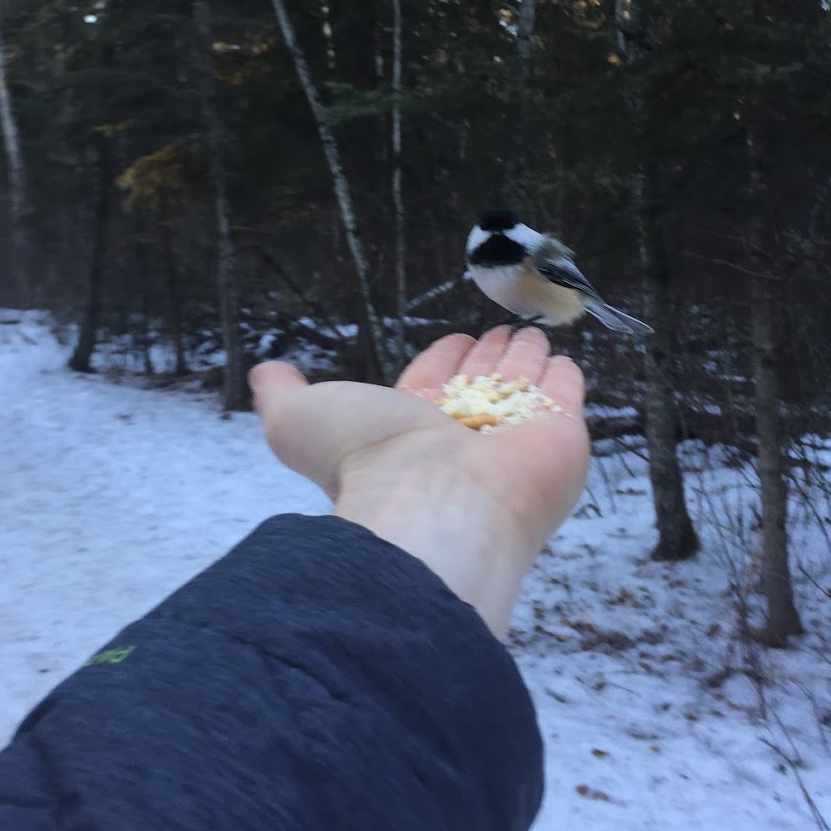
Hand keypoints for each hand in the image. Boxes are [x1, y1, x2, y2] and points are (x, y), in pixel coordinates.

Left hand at [249, 327, 589, 633]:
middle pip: (482, 383)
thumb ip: (281, 394)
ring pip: (524, 384)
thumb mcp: (298, 419)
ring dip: (526, 357)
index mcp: (410, 430)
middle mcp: (462, 436)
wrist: (434, 501)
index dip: (444, 360)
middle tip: (501, 330)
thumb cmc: (367, 460)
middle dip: (489, 355)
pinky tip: (560, 359)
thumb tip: (265, 372)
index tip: (455, 339)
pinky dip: (563, 376)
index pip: (434, 384)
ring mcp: (514, 438)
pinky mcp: (560, 437)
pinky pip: (565, 395)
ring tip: (531, 334)